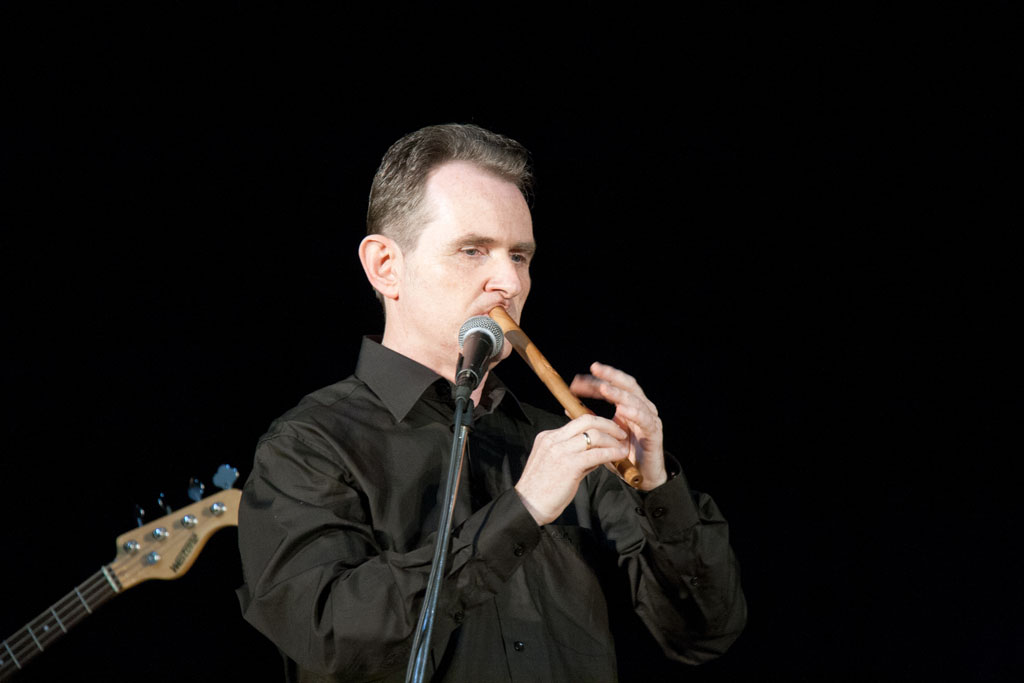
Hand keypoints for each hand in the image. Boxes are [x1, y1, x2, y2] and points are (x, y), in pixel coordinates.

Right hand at [515, 414, 629, 525]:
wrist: (528, 506)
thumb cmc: (541, 491)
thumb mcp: (553, 465)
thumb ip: (574, 456)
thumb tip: (595, 453)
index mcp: (548, 437)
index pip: (577, 422)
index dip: (598, 424)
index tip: (610, 430)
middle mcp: (553, 439)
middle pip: (586, 421)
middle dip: (608, 425)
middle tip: (620, 433)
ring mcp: (560, 450)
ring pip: (593, 435)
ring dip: (612, 441)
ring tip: (622, 448)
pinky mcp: (569, 464)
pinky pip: (596, 454)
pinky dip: (611, 453)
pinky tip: (619, 456)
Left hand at [569, 362, 666, 490]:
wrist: (642, 476)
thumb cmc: (623, 455)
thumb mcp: (603, 436)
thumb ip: (590, 421)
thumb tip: (569, 408)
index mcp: (628, 406)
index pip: (614, 385)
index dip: (596, 380)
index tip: (577, 380)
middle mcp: (641, 408)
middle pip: (627, 385)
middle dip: (611, 376)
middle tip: (594, 369)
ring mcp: (649, 419)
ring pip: (636, 400)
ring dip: (619, 393)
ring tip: (604, 388)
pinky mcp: (654, 434)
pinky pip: (645, 421)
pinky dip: (634, 413)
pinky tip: (622, 410)